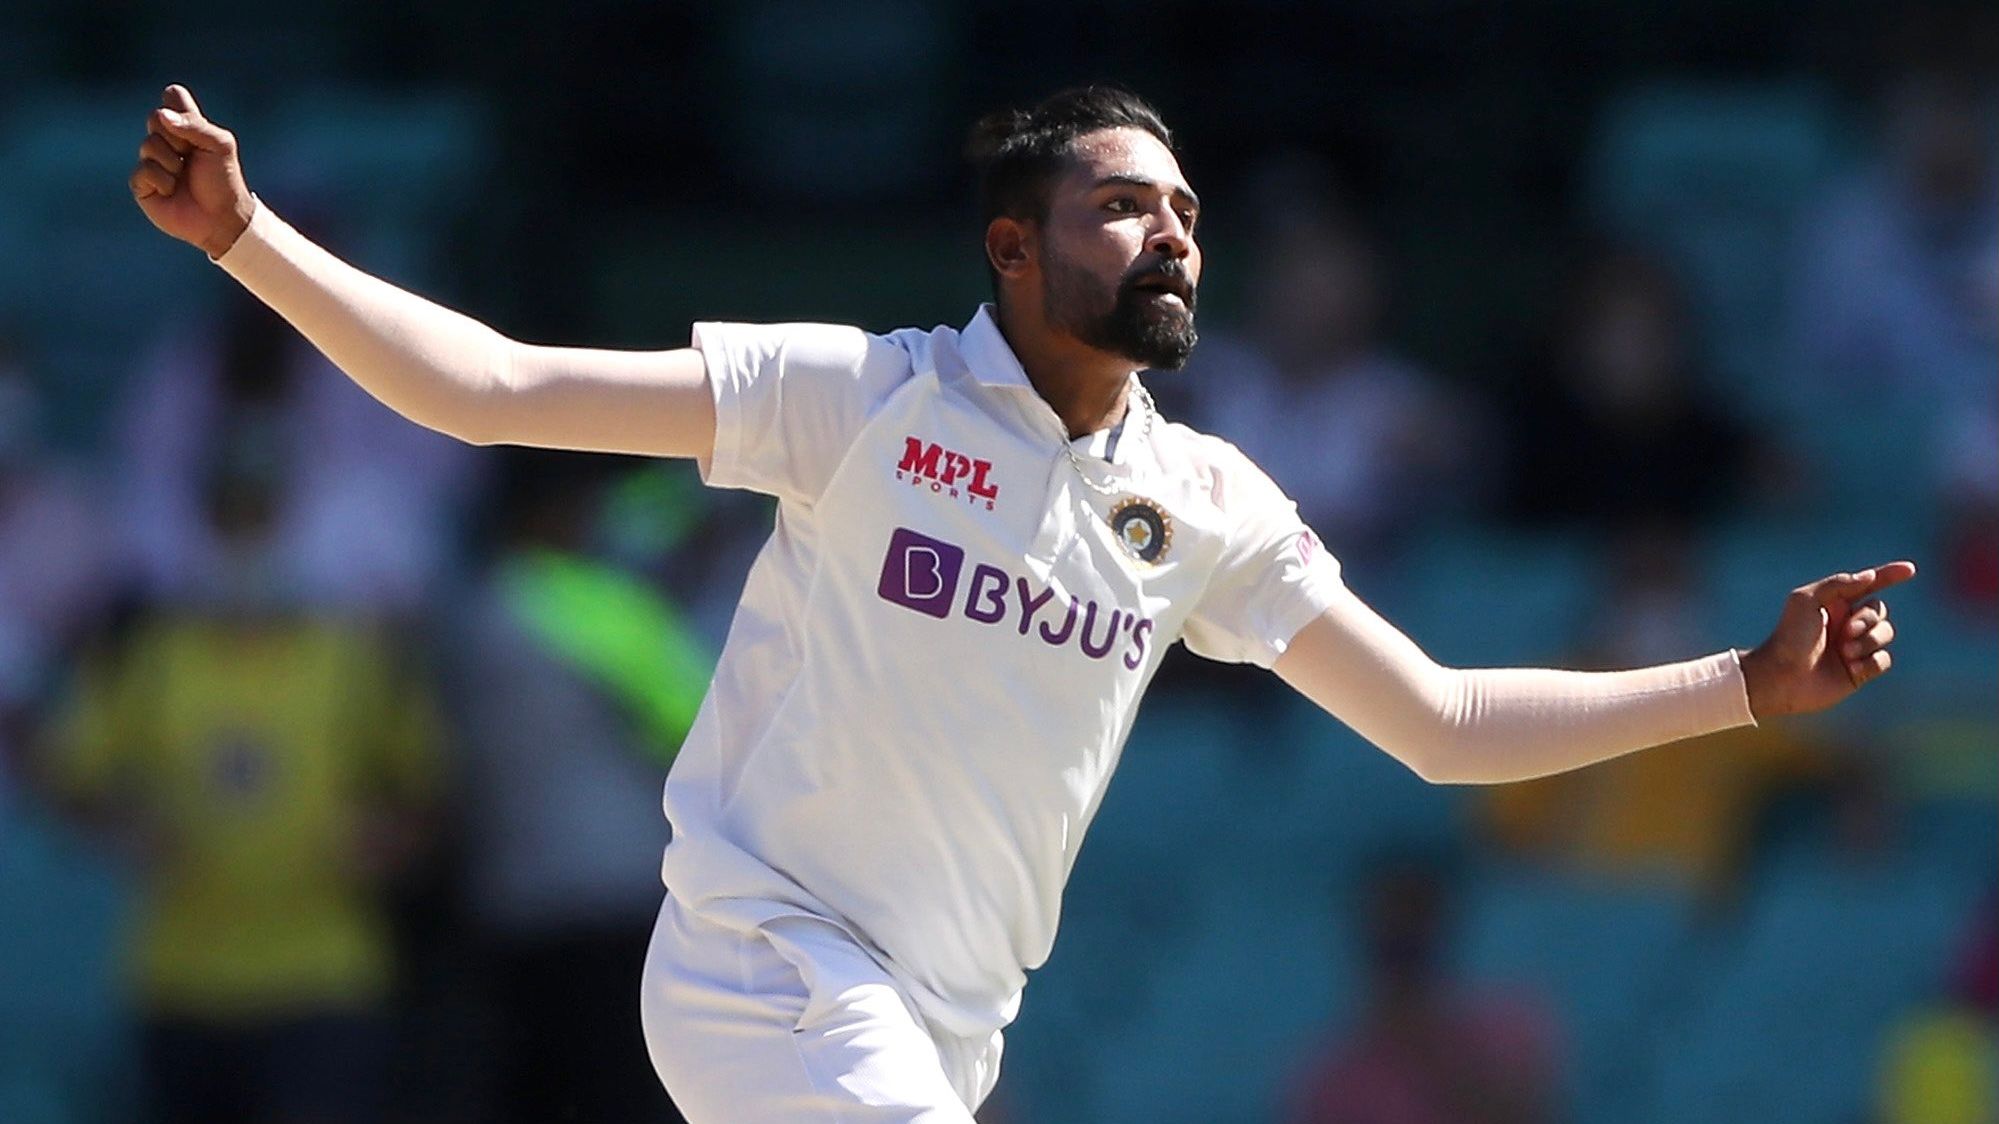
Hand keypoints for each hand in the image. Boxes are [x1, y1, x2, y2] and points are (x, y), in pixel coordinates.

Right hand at [129, 84, 254, 258]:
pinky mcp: (143, 183)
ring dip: (172, 162)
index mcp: (186, 126)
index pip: (172, 96)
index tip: (193, 126)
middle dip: (177, 138)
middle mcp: (166, 139)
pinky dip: (162, 181)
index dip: (177, 106)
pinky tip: (172, 191)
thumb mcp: (220, 145)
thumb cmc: (224, 180)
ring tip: (184, 176)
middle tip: (192, 155)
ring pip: (148, 145)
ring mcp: (152, 160)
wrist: (222, 217)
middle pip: (155, 117)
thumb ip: (194, 125)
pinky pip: (143, 170)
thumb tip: (162, 116)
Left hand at [1739, 561, 1915, 719]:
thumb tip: (1870, 576)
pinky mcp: (1859, 671)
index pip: (1868, 585)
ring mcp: (1854, 647)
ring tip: (1844, 652)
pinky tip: (1851, 669)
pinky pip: (1884, 660)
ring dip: (1868, 642)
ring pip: (1886, 634)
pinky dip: (1870, 663)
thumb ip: (1838, 585)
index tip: (1910, 569)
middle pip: (1879, 611)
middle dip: (1867, 620)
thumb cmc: (1789, 636)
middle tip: (1846, 633)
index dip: (1889, 575)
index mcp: (1834, 603)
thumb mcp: (1806, 600)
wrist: (1781, 676)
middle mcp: (1847, 623)